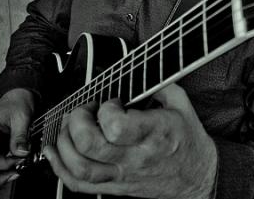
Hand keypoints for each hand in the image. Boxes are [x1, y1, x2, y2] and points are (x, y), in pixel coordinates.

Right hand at [0, 88, 35, 186]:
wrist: (17, 97)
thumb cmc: (17, 103)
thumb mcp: (22, 116)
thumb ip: (20, 135)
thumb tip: (21, 153)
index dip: (3, 164)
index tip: (20, 160)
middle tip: (14, 174)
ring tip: (14, 172)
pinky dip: (0, 172)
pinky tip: (14, 167)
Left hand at [43, 83, 217, 198]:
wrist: (199, 178)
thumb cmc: (188, 140)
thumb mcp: (181, 104)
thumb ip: (159, 83)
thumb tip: (138, 66)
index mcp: (155, 133)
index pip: (116, 127)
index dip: (106, 110)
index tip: (111, 102)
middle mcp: (136, 157)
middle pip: (91, 147)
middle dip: (77, 122)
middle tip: (82, 111)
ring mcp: (123, 175)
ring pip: (81, 169)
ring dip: (63, 145)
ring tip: (67, 128)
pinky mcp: (116, 188)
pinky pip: (80, 185)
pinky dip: (60, 169)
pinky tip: (55, 152)